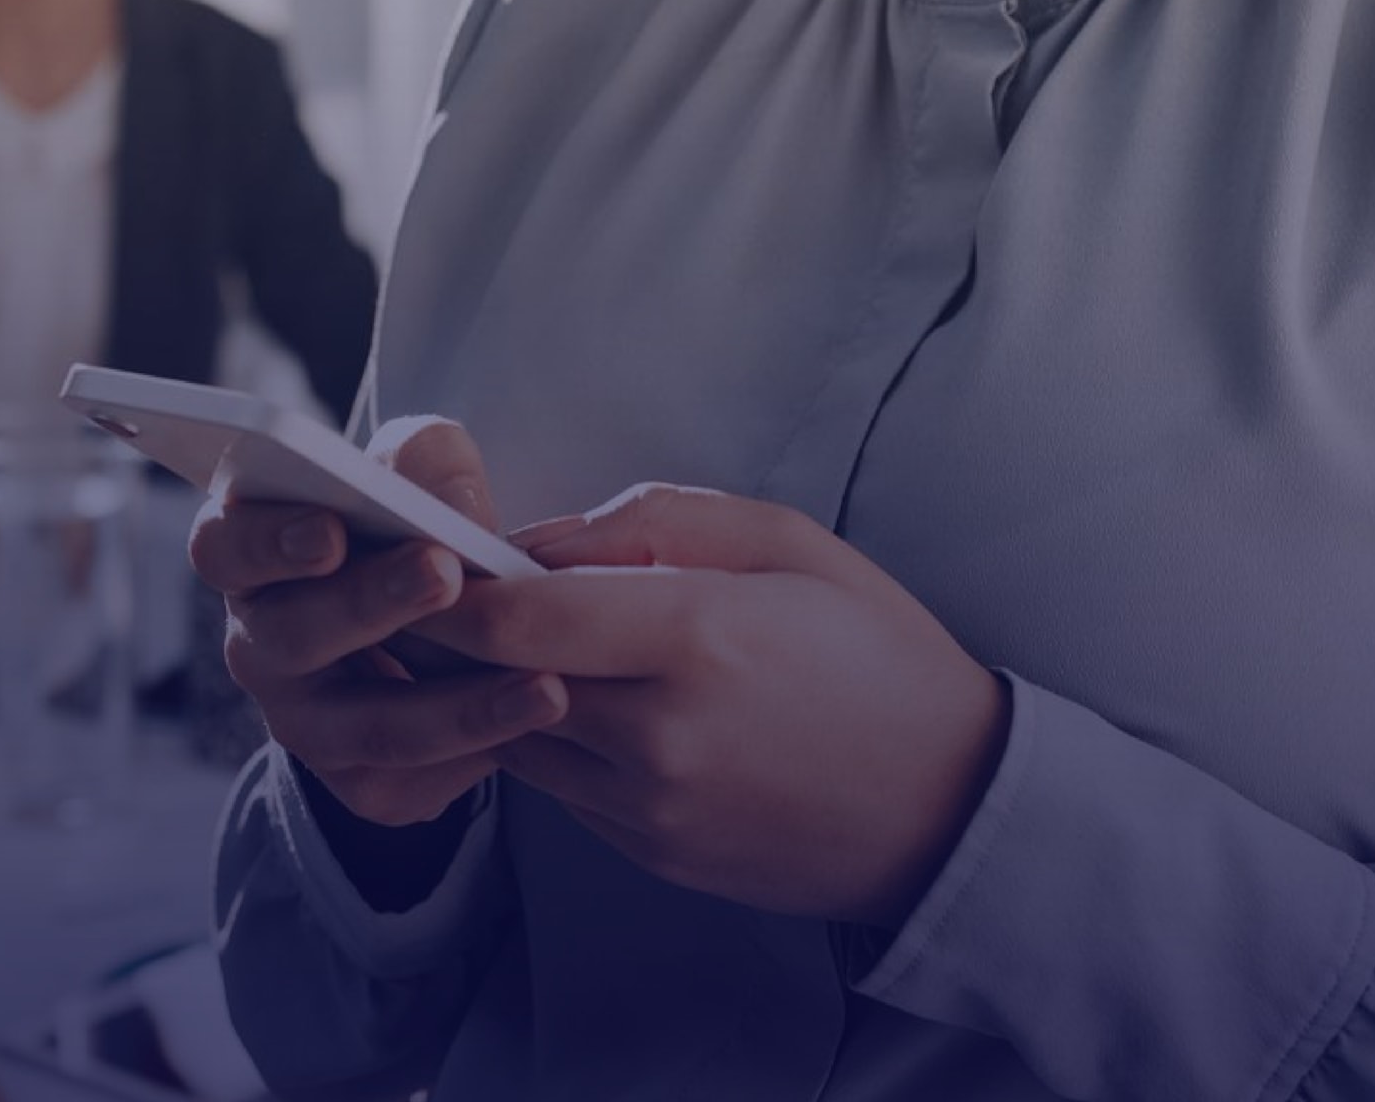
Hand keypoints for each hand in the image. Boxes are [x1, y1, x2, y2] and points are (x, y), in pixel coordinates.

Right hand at [186, 416, 570, 827]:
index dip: (269, 541)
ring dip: (455, 706)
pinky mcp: (358, 782)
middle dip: (371, 604)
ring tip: (542, 683)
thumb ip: (427, 466)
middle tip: (443, 572)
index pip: (224, 546)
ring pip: (366, 726)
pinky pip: (413, 777)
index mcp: (249, 558)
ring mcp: (302, 722)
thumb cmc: (406, 526)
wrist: (439, 631)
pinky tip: (541, 719)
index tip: (333, 531)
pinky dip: (482, 750)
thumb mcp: (416, 474)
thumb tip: (455, 512)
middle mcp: (260, 647)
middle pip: (292, 636)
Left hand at [420, 484, 1007, 927]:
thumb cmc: (881, 655)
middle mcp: (659, 734)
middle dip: (451, 633)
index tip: (421, 550)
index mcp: (696, 637)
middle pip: (497, 680)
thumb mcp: (792, 544)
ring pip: (516, 738)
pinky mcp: (651, 851)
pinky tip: (566, 698)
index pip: (519, 616)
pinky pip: (561, 786)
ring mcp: (650, 807)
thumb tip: (547, 540)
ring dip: (488, 691)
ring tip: (487, 639)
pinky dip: (546, 738)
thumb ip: (660, 523)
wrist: (953, 807)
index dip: (450, 585)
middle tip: (421, 586)